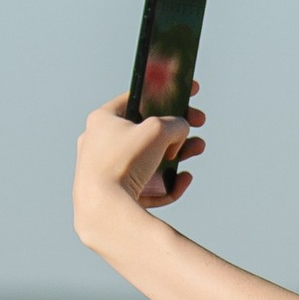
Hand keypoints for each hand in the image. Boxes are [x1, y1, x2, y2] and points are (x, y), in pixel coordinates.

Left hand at [73, 94, 206, 245]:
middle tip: (198, 124)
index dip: (165, 94)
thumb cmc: (124, 162)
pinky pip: (147, 184)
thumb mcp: (158, 130)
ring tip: (197, 150)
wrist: (104, 207)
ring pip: (150, 158)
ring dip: (177, 154)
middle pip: (147, 131)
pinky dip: (167, 181)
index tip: (188, 92)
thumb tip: (181, 130)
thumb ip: (176, 123)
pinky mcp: (115, 194)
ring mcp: (107, 170)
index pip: (137, 99)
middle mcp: (100, 142)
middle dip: (177, 130)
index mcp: (102, 119)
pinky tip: (182, 180)